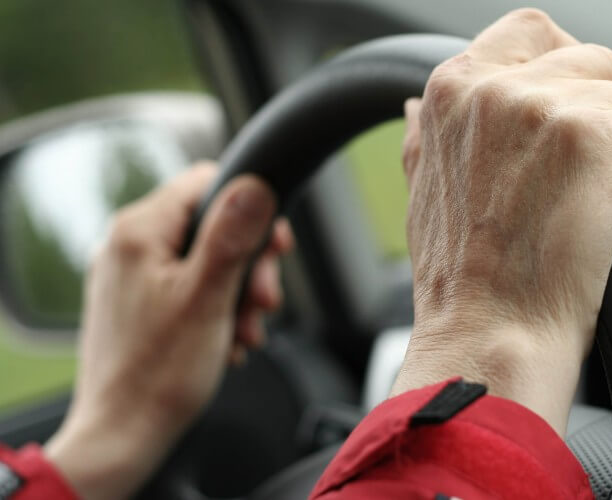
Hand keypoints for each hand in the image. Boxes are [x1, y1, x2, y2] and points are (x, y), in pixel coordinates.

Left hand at [45, 163, 293, 499]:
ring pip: (205, 258)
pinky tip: (227, 340)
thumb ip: (232, 235)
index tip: (277, 246)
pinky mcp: (137, 300)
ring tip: (244, 332)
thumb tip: (256, 184)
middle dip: (248, 264)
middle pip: (211, 224)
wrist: (122, 434)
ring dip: (237, 292)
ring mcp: (130, 273)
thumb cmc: (159, 372)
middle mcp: (128, 244)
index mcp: (139, 230)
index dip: (252, 208)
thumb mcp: (209, 297)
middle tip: (263, 302)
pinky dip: (216, 308)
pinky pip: (189, 285)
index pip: (207, 182)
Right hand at [393, 9, 611, 433]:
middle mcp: (500, 86)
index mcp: (454, 89)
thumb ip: (427, 132)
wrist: (487, 336)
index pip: (534, 32)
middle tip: (593, 176)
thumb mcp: (421, 189)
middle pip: (597, 62)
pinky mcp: (604, 142)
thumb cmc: (458, 280)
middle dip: (607, 116)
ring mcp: (552, 109)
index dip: (566, 69)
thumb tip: (417, 101)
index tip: (576, 116)